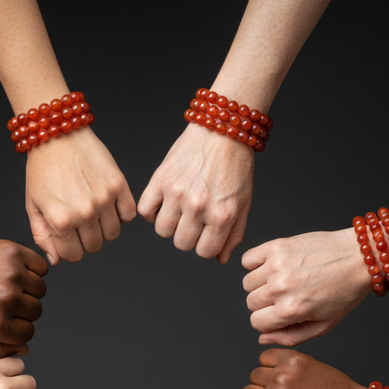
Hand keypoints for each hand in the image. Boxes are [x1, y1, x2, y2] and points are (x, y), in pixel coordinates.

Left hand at [0, 239, 47, 358]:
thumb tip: (25, 347)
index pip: (28, 334)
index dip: (15, 330)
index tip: (2, 320)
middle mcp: (6, 298)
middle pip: (36, 311)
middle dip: (22, 310)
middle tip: (1, 301)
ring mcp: (10, 273)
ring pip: (40, 289)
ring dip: (28, 290)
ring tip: (7, 286)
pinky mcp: (10, 251)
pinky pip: (41, 266)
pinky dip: (34, 270)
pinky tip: (16, 272)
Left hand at [25, 130, 135, 264]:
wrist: (58, 133)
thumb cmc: (42, 168)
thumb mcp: (33, 206)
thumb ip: (43, 237)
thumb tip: (57, 260)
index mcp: (61, 221)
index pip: (73, 256)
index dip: (70, 248)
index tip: (68, 236)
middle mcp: (84, 213)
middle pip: (94, 247)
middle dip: (86, 238)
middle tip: (79, 220)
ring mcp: (104, 200)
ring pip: (113, 234)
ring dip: (104, 227)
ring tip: (93, 210)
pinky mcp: (119, 185)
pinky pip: (128, 215)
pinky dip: (120, 213)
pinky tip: (108, 203)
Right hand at [138, 123, 254, 263]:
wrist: (223, 129)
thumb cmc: (235, 166)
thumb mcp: (243, 203)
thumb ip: (233, 235)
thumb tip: (220, 259)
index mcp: (222, 215)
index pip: (204, 252)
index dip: (204, 244)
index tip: (205, 232)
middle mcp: (198, 207)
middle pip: (182, 244)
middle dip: (188, 235)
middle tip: (193, 218)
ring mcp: (177, 193)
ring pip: (162, 230)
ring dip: (169, 223)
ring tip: (178, 207)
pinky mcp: (160, 180)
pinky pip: (145, 210)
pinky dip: (151, 210)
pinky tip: (163, 201)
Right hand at [242, 228, 370, 346]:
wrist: (359, 258)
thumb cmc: (344, 292)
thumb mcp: (322, 326)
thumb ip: (289, 337)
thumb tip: (262, 338)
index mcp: (291, 310)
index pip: (256, 322)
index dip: (268, 321)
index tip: (281, 313)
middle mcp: (281, 287)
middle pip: (250, 302)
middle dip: (265, 303)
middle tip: (287, 295)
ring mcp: (277, 265)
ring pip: (247, 283)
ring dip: (261, 283)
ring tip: (283, 279)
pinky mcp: (277, 246)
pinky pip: (247, 259)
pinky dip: (255, 264)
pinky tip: (273, 266)